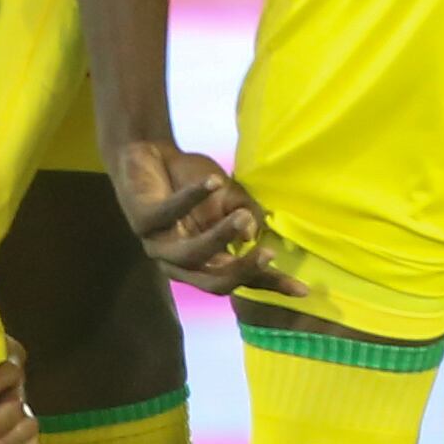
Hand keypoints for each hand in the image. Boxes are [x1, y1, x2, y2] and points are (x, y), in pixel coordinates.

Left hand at [108, 138, 307, 299]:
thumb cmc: (192, 180)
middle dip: (242, 271)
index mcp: (205, 261)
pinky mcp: (141, 221)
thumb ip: (246, 215)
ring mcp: (158, 245)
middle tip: (268, 254)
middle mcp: (180, 262)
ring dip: (220, 236)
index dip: (269, 284)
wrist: (148, 153)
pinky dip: (193, 196)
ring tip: (242, 216)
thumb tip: (250, 234)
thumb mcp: (230, 197)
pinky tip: (214, 181)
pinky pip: (169, 212)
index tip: (301, 290)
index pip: (241, 278)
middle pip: (214, 283)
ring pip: (191, 254)